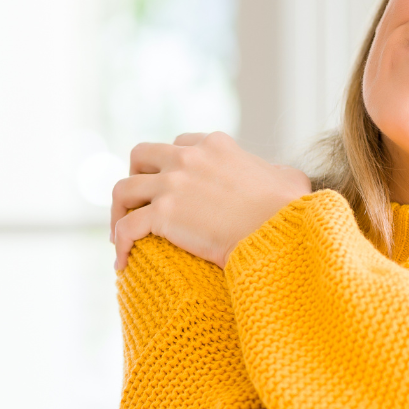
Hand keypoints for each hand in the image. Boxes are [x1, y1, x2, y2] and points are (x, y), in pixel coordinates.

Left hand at [110, 132, 311, 270]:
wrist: (281, 231)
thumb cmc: (291, 211)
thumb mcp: (289, 179)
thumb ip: (277, 172)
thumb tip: (283, 178)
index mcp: (215, 146)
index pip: (179, 145)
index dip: (170, 165)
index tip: (169, 187)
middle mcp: (188, 158)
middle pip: (141, 155)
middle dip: (135, 177)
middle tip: (137, 205)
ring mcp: (173, 184)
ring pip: (123, 189)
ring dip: (117, 211)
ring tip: (120, 237)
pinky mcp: (164, 214)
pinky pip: (126, 227)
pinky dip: (120, 244)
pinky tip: (122, 263)